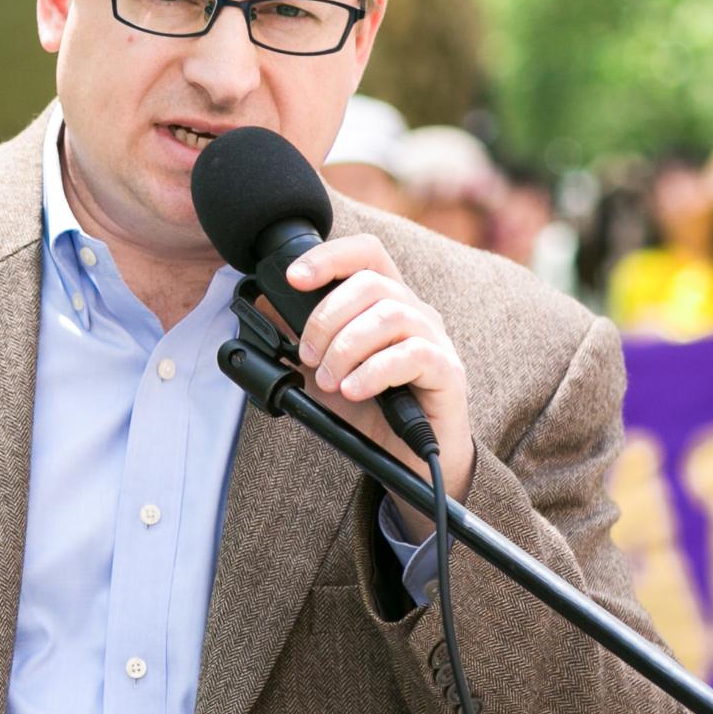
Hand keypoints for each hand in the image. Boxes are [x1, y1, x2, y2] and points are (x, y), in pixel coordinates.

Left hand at [277, 234, 475, 542]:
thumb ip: (299, 341)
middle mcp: (413, 311)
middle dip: (327, 318)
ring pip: (390, 315)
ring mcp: (434, 338)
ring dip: (346, 348)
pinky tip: (353, 390)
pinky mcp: (447, 371)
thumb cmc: (368, 407)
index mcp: (384, 300)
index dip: (329, 256)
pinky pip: (413, 354)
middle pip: (371, 283)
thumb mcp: (321, 370)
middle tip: (307, 355)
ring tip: (329, 381)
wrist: (404, 460)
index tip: (293, 278)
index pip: (365, 252)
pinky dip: (373, 371)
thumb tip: (266, 312)